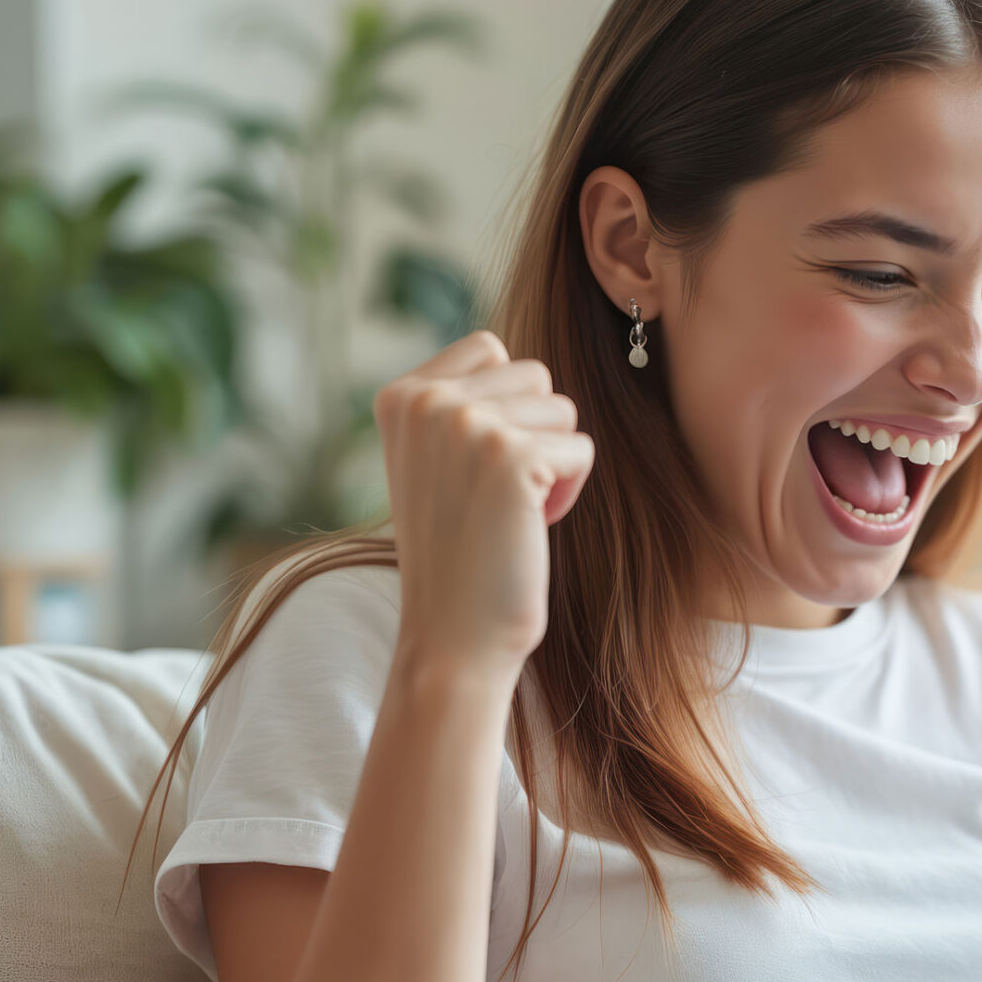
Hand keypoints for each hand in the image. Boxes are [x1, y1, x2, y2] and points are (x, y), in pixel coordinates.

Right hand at [374, 331, 593, 674]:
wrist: (453, 634)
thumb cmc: (458, 549)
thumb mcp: (436, 459)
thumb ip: (458, 403)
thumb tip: (511, 356)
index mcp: (400, 395)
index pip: (491, 348)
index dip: (508, 408)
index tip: (477, 467)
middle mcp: (425, 400)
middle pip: (535, 376)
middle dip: (536, 434)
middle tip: (499, 495)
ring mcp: (466, 424)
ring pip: (562, 409)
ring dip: (553, 463)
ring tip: (512, 510)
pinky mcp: (511, 456)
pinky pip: (582, 449)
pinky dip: (569, 491)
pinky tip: (530, 526)